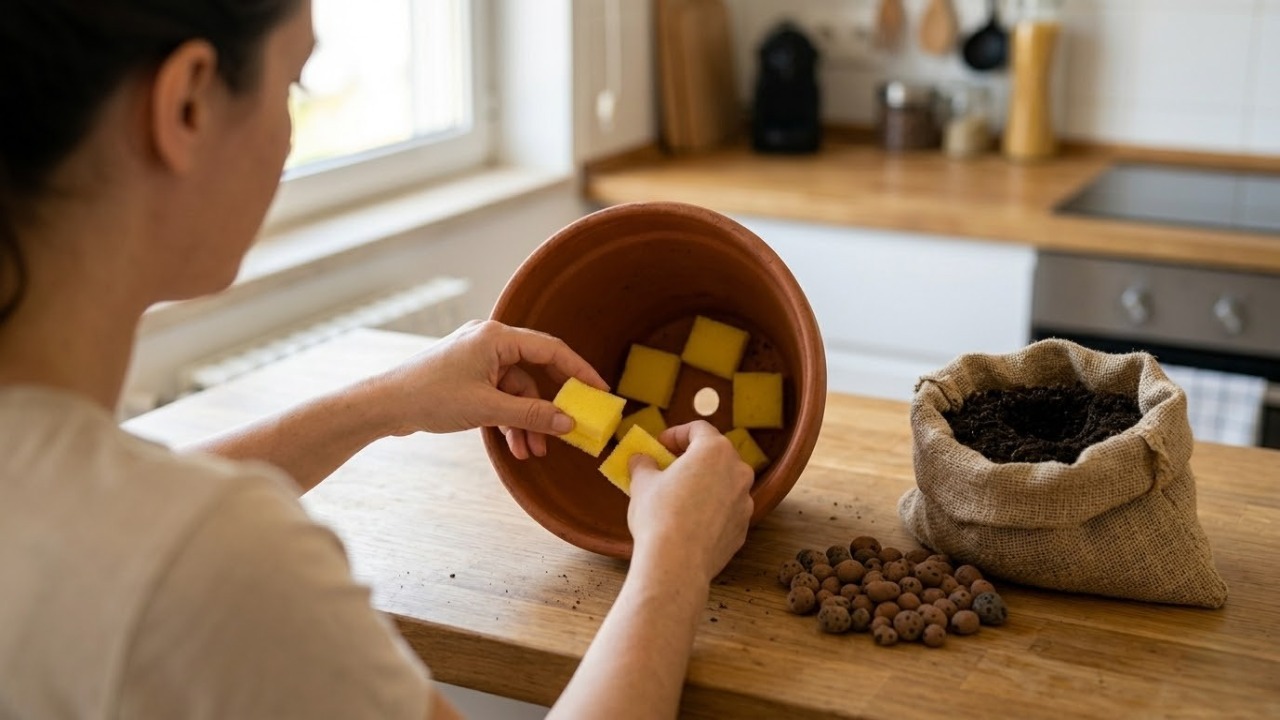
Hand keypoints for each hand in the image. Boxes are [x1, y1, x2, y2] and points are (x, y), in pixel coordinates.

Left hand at [368, 320, 607, 457]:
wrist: (384, 405)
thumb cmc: (430, 397)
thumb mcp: (488, 409)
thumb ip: (531, 415)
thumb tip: (568, 422)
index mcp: (496, 337)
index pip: (550, 350)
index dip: (578, 371)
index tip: (599, 391)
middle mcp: (489, 341)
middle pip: (534, 373)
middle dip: (548, 407)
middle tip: (569, 429)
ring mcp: (477, 359)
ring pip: (516, 391)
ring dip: (526, 421)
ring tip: (533, 452)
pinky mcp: (467, 376)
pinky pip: (499, 396)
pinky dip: (508, 419)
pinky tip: (514, 446)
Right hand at [626, 421, 754, 583]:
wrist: (677, 564)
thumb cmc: (660, 516)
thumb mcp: (643, 483)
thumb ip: (644, 465)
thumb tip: (640, 460)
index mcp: (715, 451)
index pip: (698, 429)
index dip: (675, 434)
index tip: (660, 445)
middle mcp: (738, 471)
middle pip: (716, 455)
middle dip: (692, 458)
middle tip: (669, 467)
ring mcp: (744, 501)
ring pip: (724, 483)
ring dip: (704, 484)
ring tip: (679, 496)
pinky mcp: (743, 528)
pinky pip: (726, 510)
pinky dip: (711, 509)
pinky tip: (690, 521)